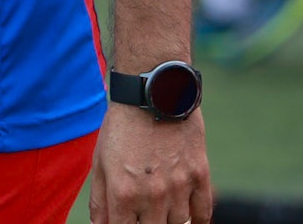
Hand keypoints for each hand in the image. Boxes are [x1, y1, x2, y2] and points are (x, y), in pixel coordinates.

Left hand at [88, 102, 210, 222]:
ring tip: (161, 206)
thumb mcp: (100, 161)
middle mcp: (152, 195)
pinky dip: (197, 220)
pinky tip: (188, 218)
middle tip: (144, 211)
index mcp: (123, 193)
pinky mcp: (200, 175)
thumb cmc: (121, 126)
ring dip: (169, 219)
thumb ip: (99, 199)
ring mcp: (179, 187)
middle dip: (146, 223)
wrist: (153, 93)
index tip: (127, 221)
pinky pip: (203, 214)